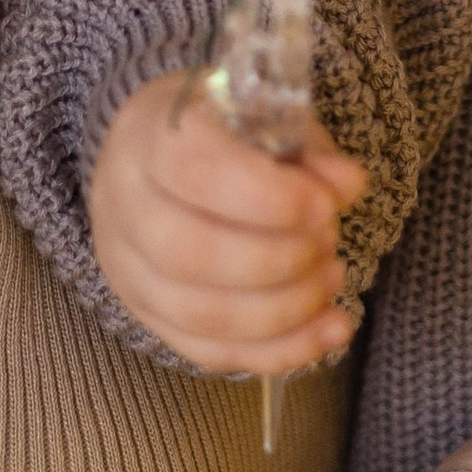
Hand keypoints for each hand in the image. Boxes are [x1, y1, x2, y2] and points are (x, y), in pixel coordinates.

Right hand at [89, 70, 367, 376]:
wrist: (153, 157)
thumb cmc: (221, 134)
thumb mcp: (266, 120)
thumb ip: (308, 152)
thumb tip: (347, 184)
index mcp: (150, 136)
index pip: (194, 171)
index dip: (269, 198)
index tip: (326, 207)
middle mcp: (124, 203)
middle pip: (191, 254)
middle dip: (280, 261)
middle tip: (329, 246)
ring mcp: (127, 268)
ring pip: (200, 314)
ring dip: (284, 310)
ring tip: (331, 279)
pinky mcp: (145, 314)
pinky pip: (209, 351)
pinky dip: (279, 351)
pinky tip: (328, 330)